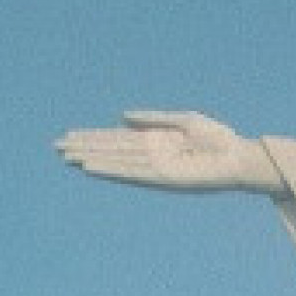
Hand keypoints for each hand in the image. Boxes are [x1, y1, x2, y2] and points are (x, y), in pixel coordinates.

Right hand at [55, 110, 282, 194]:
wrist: (239, 157)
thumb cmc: (218, 140)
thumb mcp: (183, 121)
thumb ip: (153, 119)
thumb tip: (121, 117)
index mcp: (156, 142)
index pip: (118, 140)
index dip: (94, 138)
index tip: (70, 136)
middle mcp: (152, 156)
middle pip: (112, 151)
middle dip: (86, 148)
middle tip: (56, 147)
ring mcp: (157, 168)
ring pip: (117, 162)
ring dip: (92, 160)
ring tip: (67, 157)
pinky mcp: (165, 178)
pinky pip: (133, 173)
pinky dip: (112, 170)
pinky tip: (93, 167)